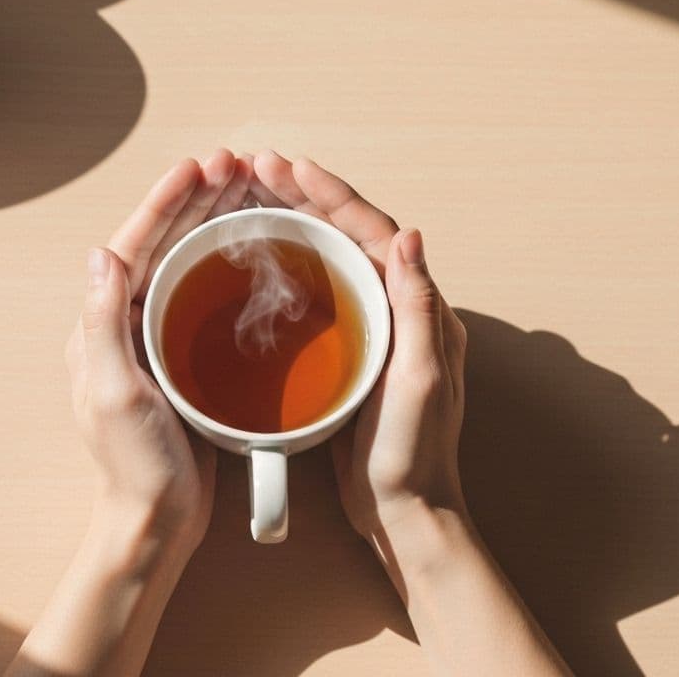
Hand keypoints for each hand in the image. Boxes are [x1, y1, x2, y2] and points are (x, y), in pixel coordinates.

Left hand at [65, 149, 250, 558]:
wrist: (158, 520)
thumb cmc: (135, 464)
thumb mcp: (116, 392)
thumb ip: (104, 324)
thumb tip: (100, 253)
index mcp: (101, 327)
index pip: (133, 246)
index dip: (166, 203)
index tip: (198, 166)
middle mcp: (124, 325)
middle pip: (162, 245)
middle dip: (196, 200)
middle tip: (235, 163)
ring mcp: (154, 340)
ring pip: (185, 262)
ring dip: (213, 222)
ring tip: (246, 187)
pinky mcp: (183, 358)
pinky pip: (204, 294)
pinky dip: (227, 264)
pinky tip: (253, 248)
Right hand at [245, 151, 466, 547]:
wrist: (404, 511)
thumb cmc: (411, 454)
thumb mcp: (417, 380)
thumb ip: (418, 309)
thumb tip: (409, 236)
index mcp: (421, 309)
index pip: (375, 232)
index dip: (332, 195)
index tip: (290, 168)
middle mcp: (403, 309)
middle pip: (352, 234)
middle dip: (308, 196)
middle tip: (260, 168)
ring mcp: (378, 329)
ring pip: (336, 256)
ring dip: (300, 220)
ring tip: (258, 195)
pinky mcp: (355, 351)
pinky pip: (324, 289)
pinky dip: (296, 263)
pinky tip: (266, 259)